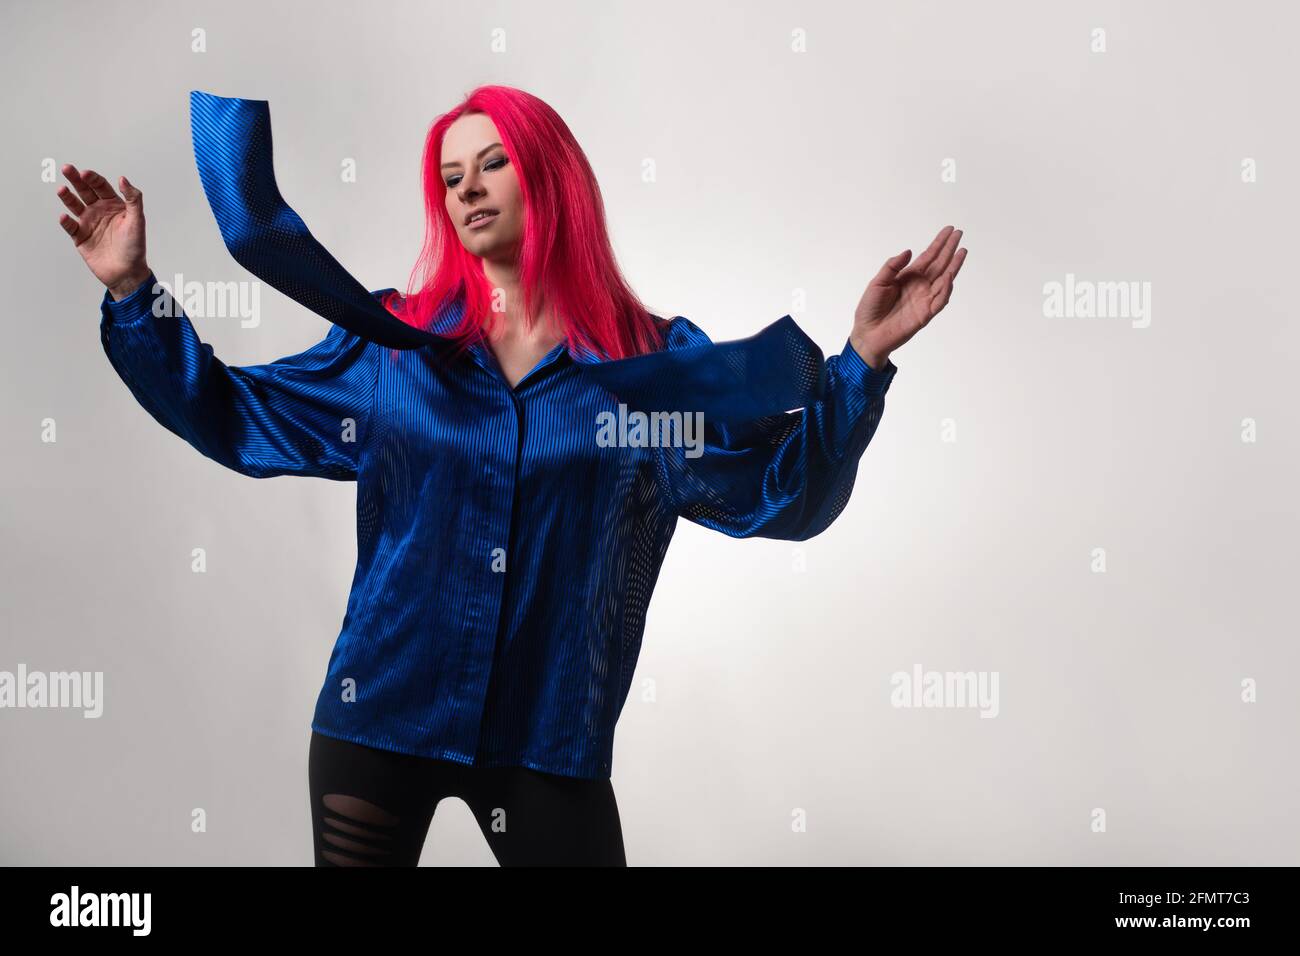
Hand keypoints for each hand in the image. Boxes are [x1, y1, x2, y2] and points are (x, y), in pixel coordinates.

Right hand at [56, 164, 151, 299]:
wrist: (127, 272)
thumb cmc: (135, 247)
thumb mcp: (138, 220)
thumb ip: (133, 199)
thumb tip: (123, 179)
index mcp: (113, 205)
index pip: (101, 186)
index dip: (93, 179)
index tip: (86, 174)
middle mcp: (99, 211)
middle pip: (85, 191)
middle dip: (76, 180)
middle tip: (67, 169)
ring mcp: (88, 223)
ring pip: (74, 205)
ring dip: (67, 197)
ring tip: (62, 190)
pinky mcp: (80, 237)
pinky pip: (70, 226)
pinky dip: (66, 221)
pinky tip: (65, 216)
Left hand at [850, 225, 966, 369]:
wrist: (867, 333)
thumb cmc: (870, 309)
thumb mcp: (878, 282)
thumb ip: (892, 267)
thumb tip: (909, 251)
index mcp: (909, 276)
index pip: (928, 256)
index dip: (939, 243)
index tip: (949, 230)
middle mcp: (920, 286)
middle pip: (940, 264)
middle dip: (949, 249)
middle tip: (959, 233)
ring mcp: (924, 299)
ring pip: (945, 280)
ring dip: (954, 266)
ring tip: (961, 252)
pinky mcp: (925, 314)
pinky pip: (940, 300)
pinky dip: (946, 289)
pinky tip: (949, 276)